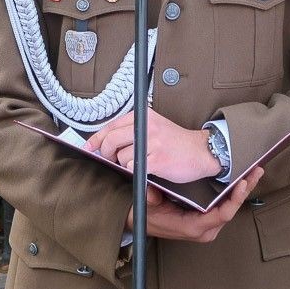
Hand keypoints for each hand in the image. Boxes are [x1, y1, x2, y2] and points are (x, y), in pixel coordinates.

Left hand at [84, 109, 220, 182]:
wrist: (201, 151)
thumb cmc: (176, 142)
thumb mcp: (154, 127)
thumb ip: (132, 131)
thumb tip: (105, 143)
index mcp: (143, 117)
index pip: (110, 126)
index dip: (96, 139)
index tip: (88, 148)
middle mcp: (146, 127)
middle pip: (111, 141)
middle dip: (106, 154)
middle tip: (111, 160)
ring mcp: (152, 143)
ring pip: (121, 157)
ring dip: (125, 164)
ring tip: (139, 163)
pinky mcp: (157, 160)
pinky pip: (134, 168)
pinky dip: (135, 171)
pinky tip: (146, 169)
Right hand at [128, 167, 263, 242]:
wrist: (142, 223)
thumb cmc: (146, 215)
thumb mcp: (147, 205)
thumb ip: (151, 198)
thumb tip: (153, 192)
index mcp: (194, 227)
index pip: (222, 214)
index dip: (235, 198)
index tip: (243, 182)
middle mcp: (206, 229)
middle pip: (232, 209)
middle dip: (245, 189)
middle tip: (257, 170)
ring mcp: (208, 225)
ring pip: (231, 207)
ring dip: (243, 189)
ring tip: (254, 171)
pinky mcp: (207, 219)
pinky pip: (225, 206)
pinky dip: (234, 192)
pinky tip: (241, 178)